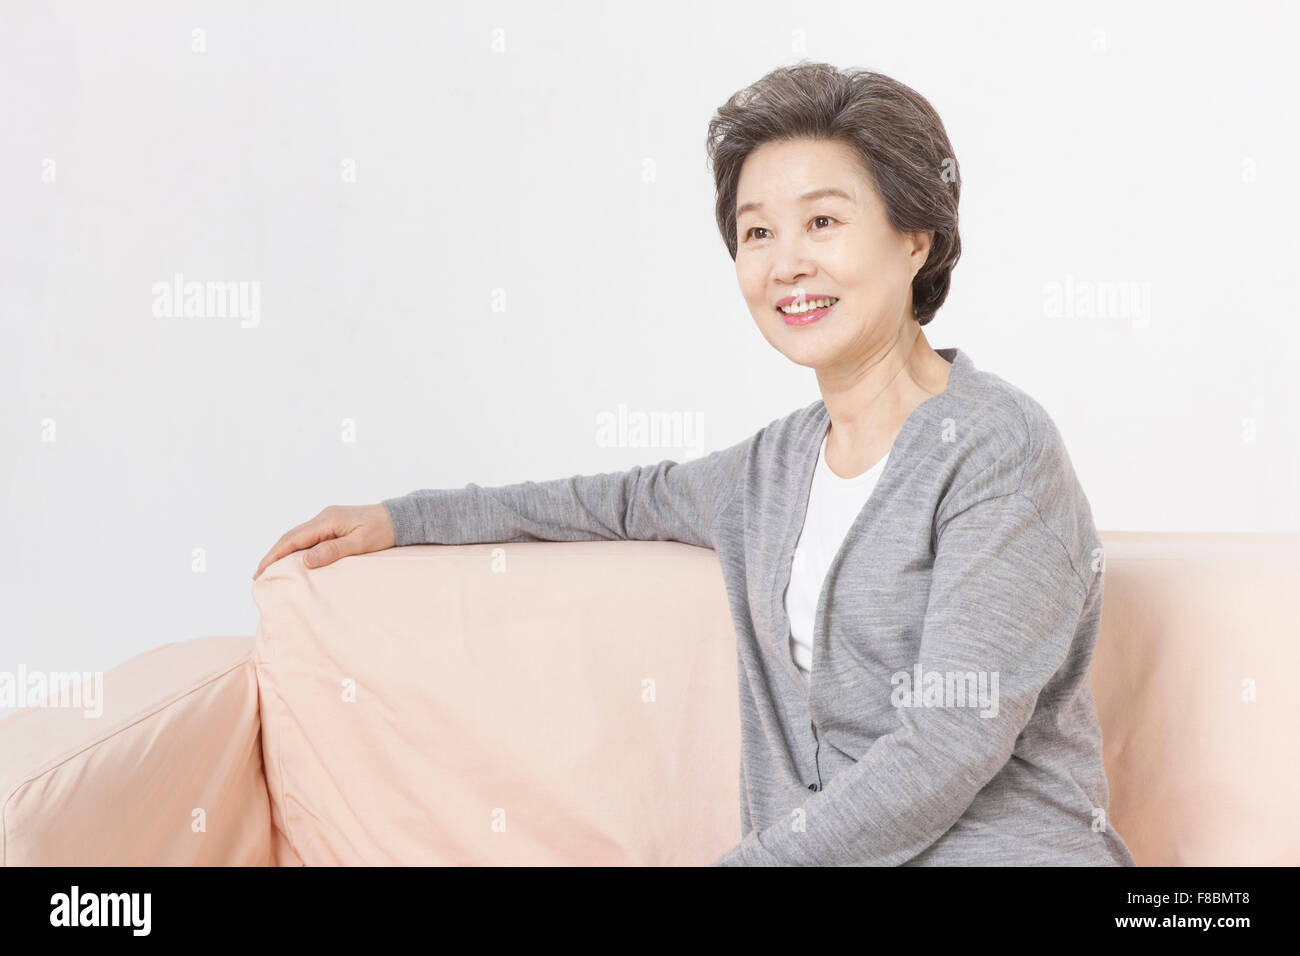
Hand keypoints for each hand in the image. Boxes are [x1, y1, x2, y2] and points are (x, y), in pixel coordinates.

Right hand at [253, 503, 395, 579]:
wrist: (400, 518)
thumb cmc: (384, 531)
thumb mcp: (361, 543)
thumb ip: (334, 550)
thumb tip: (306, 560)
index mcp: (328, 520)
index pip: (293, 539)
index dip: (275, 555)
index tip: (260, 571)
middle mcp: (324, 518)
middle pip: (291, 537)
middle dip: (273, 555)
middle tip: (258, 575)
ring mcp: (328, 520)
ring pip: (298, 537)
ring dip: (282, 552)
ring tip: (270, 569)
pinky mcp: (333, 525)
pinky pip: (308, 537)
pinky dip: (296, 549)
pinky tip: (293, 560)